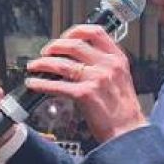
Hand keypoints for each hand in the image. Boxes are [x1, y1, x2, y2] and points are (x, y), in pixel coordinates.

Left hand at [25, 25, 146, 141]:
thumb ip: (104, 65)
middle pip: (74, 45)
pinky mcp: (85, 94)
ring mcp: (96, 79)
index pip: (95, 32)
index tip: (64, 37)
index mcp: (117, 58)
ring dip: (42, 63)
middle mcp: (107, 65)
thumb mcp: (120, 78)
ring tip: (34, 66)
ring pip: (61, 63)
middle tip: (45, 52)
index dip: (75, 31)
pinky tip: (33, 84)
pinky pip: (57, 85)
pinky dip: (41, 84)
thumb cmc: (123, 110)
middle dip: (54, 46)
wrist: (129, 132)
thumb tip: (77, 58)